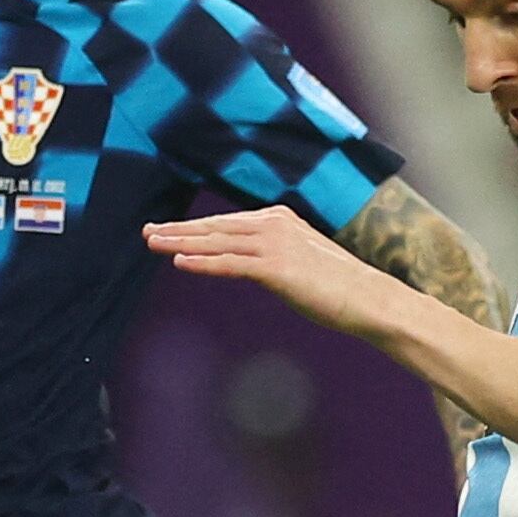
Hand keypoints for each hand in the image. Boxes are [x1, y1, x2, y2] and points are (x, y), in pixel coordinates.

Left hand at [147, 207, 410, 338]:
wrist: (369, 298)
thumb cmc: (340, 287)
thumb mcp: (302, 262)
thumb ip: (275, 258)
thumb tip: (255, 266)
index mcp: (279, 218)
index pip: (227, 223)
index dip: (195, 227)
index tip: (169, 230)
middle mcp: (274, 224)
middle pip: (215, 227)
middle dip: (179, 230)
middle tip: (148, 232)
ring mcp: (274, 244)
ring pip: (216, 242)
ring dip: (181, 243)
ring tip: (153, 243)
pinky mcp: (275, 268)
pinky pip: (229, 264)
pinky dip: (202, 262)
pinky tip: (178, 262)